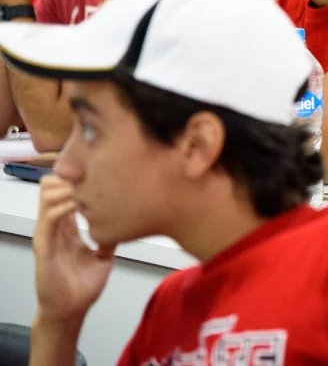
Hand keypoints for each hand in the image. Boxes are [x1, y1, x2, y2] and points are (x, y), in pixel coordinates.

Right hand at [33, 175, 114, 322]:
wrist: (71, 310)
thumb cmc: (83, 285)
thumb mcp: (104, 255)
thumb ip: (111, 236)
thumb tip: (129, 222)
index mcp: (67, 226)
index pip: (66, 190)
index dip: (80, 177)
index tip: (102, 170)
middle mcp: (55, 225)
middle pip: (53, 185)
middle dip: (72, 175)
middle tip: (94, 175)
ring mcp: (47, 234)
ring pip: (47, 195)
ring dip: (68, 187)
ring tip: (88, 188)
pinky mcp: (44, 246)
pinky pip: (49, 218)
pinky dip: (64, 207)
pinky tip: (79, 206)